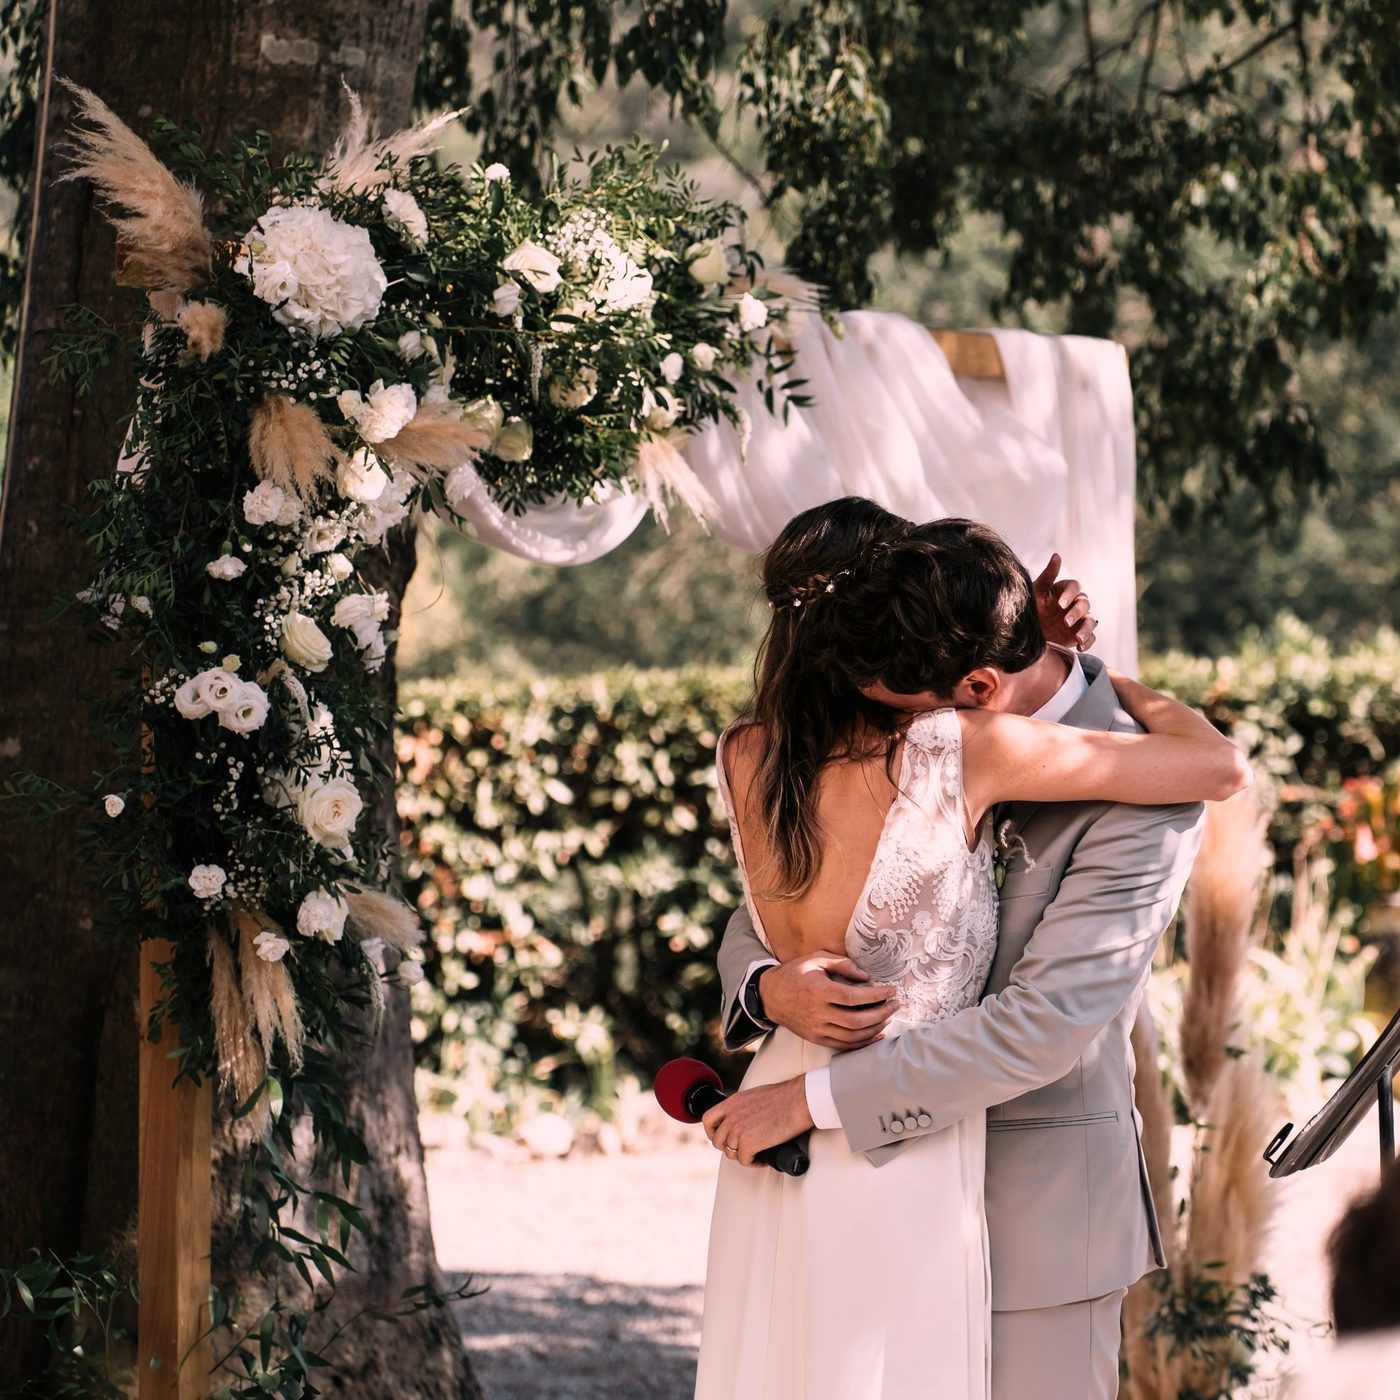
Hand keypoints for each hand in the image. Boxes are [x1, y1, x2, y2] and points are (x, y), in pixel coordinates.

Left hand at [702, 1077, 814, 1167]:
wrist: (799, 1100)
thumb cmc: (785, 1097)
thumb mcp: (755, 1096)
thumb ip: (743, 1107)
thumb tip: (744, 1120)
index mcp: (732, 1102)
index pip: (708, 1119)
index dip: (712, 1132)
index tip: (722, 1138)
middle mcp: (732, 1115)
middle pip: (717, 1140)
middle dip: (729, 1148)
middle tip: (744, 1149)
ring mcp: (738, 1129)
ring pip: (730, 1153)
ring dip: (743, 1156)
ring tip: (757, 1154)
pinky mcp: (749, 1142)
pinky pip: (744, 1161)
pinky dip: (754, 1163)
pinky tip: (763, 1158)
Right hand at [759, 954, 896, 1049]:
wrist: (770, 996)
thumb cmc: (795, 973)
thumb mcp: (816, 958)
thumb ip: (842, 964)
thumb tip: (866, 976)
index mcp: (819, 991)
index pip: (854, 998)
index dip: (876, 996)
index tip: (891, 991)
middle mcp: (818, 1013)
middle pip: (857, 1020)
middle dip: (881, 1014)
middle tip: (895, 1005)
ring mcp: (817, 1029)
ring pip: (852, 1036)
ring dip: (875, 1029)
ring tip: (888, 1017)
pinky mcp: (816, 1038)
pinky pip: (843, 1045)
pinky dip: (862, 1042)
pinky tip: (876, 1034)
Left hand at [1033, 553, 1096, 652]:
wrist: (1025, 634)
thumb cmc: (1031, 608)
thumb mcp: (1036, 592)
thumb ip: (1048, 575)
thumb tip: (1057, 555)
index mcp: (1065, 590)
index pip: (1075, 587)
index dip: (1069, 594)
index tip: (1060, 604)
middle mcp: (1075, 604)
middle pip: (1085, 604)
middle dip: (1076, 613)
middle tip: (1065, 622)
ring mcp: (1079, 620)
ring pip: (1091, 621)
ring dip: (1086, 629)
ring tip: (1078, 638)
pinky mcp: (1080, 635)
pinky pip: (1091, 638)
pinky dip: (1088, 642)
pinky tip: (1080, 647)